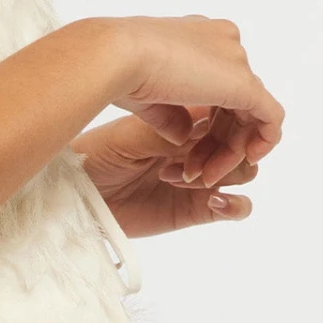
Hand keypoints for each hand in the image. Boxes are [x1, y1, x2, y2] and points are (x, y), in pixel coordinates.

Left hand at [73, 107, 259, 238]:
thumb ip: (172, 131)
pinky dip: (236, 205)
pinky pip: (237, 207)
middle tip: (190, 164)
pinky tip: (212, 201)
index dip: (231, 122)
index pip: (229, 114)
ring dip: (224, 174)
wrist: (77, 193)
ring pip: (244, 172)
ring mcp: (200, 178)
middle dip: (228, 151)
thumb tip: (211, 126)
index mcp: (184, 119)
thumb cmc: (97, 155)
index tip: (212, 130)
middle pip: (242, 144)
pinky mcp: (196, 209)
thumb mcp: (133, 136)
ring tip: (183, 178)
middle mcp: (198, 146)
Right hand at [112, 15, 284, 170]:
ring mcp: (236, 59)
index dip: (206, 123)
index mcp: (199, 37)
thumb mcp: (148, 97)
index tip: (183, 152)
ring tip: (207, 175)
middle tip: (194, 171)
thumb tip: (186, 136)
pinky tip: (247, 159)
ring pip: (249, 113)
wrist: (115, 55)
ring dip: (231, 149)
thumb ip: (172, 114)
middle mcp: (223, 41)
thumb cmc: (117, 71)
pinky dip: (263, 140)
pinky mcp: (244, 83)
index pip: (216, 84)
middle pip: (234, 101)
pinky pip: (270, 117)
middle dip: (217, 141)